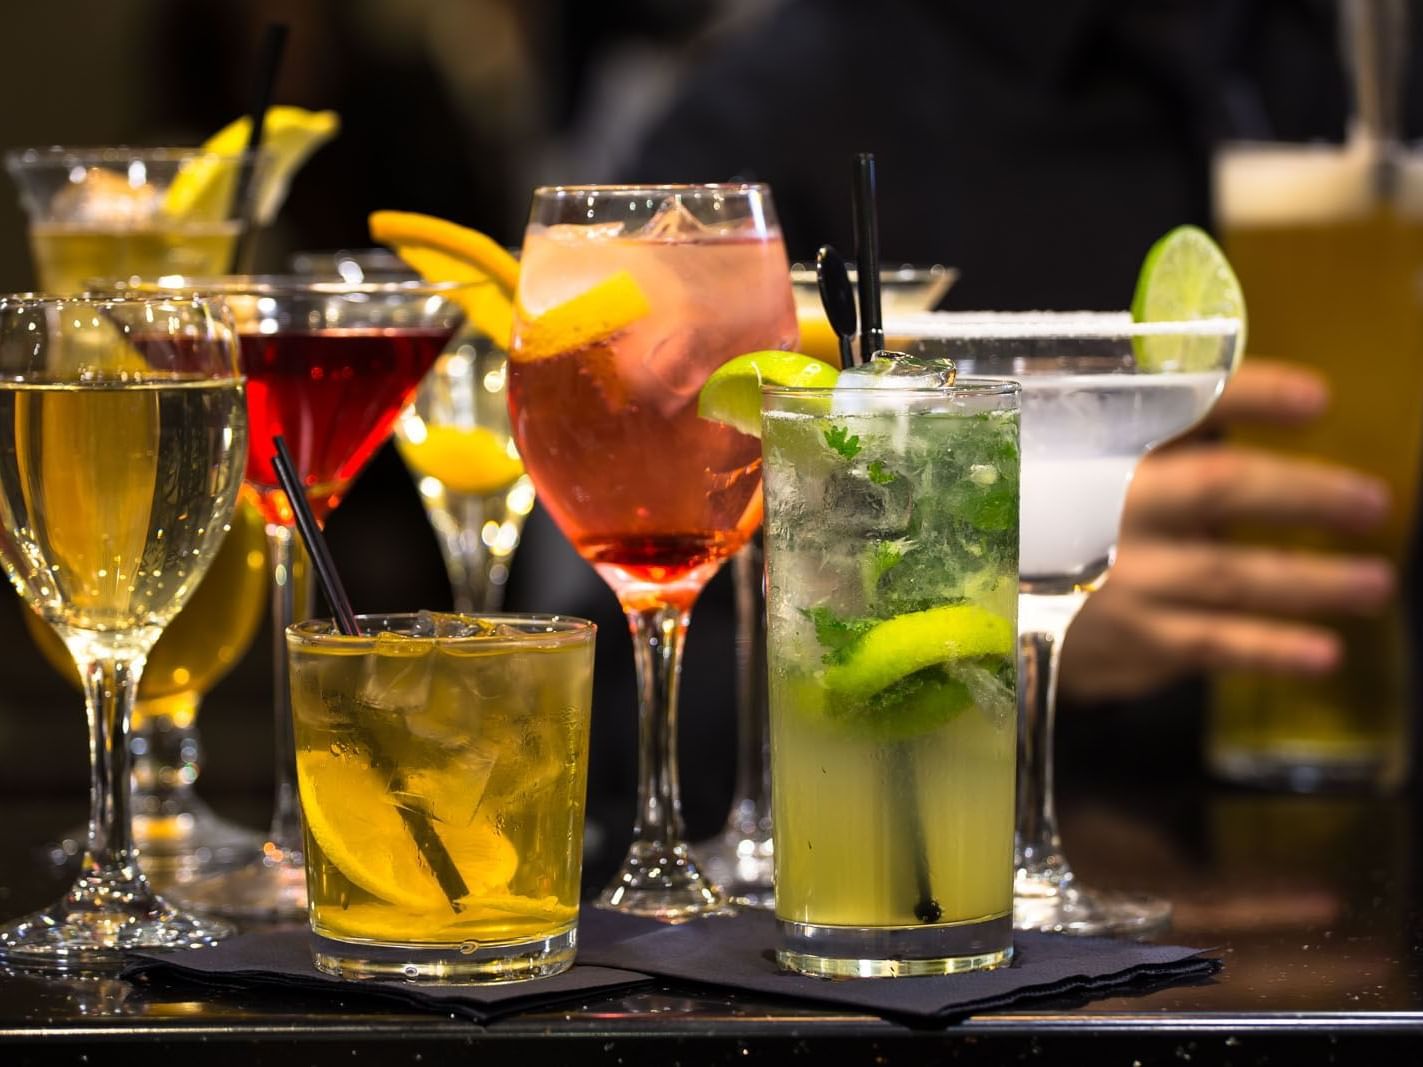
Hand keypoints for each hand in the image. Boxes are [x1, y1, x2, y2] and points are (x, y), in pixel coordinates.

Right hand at [1059, 359, 1395, 702]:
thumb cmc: (1028, 522)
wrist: (964, 607)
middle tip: (1374, 503)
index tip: (1318, 400)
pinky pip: (1209, 645)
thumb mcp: (1057, 460)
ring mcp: (1118, 581)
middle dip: (1304, 492)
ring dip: (1311, 581)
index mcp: (1090, 449)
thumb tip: (1213, 380)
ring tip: (1376, 582)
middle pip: (1219, 488)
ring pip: (1229, 575)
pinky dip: (1268, 649)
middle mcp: (1105, 509)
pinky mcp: (1125, 642)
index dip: (1251, 395)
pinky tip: (1324, 653)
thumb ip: (1132, 425)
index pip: (1178, 404)